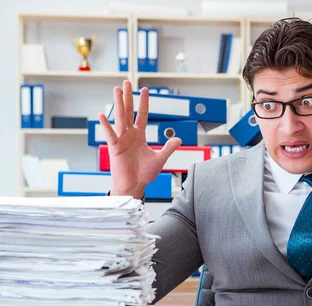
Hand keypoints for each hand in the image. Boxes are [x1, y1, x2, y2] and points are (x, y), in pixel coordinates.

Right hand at [98, 80, 180, 198]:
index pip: (143, 115)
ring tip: (116, 90)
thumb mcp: (160, 158)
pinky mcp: (114, 147)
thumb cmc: (144, 174)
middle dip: (128, 97)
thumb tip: (178, 138)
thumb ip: (168, 147)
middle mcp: (130, 135)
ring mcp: (121, 139)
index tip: (145, 90)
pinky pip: (110, 134)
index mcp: (140, 136)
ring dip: (118, 103)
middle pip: (129, 111)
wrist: (135, 185)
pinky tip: (102, 115)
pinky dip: (106, 125)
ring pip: (120, 118)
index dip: (144, 102)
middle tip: (126, 82)